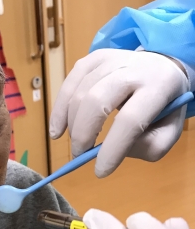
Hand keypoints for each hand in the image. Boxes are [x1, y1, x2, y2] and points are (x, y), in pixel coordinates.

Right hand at [49, 49, 188, 176]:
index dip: (112, 148)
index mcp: (158, 86)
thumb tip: (116, 151)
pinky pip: (69, 83)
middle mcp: (134, 67)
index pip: (130, 119)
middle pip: (97, 100)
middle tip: (80, 155)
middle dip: (83, 134)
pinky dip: (59, 110)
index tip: (100, 171)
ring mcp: (111, 59)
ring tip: (77, 144)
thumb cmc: (164, 106)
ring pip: (80, 92)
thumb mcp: (170, 131)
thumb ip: (150, 146)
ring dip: (72, 125)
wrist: (163, 67)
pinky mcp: (94, 58)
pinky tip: (58, 129)